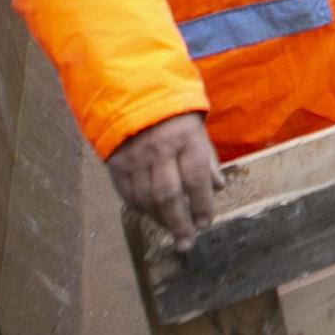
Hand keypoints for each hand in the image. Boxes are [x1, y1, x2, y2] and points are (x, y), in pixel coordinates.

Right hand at [108, 112, 224, 252]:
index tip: (206, 224)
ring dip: (160, 220)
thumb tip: (219, 187)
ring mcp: (134, 158)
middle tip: (187, 242)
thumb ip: (207, 159)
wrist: (132, 92)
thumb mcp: (198, 129)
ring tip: (172, 233)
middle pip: (168, 195)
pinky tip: (152, 217)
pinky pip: (127, 194)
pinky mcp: (115, 163)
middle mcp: (159, 150)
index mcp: (185, 138)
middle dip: (179, 223)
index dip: (202, 205)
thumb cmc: (174, 112)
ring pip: (146, 199)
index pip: (196, 179)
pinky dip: (141, 209)